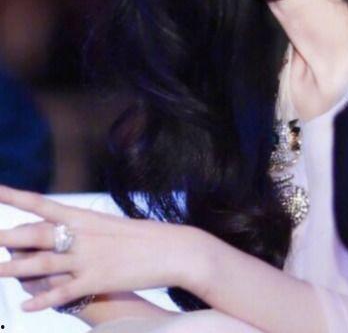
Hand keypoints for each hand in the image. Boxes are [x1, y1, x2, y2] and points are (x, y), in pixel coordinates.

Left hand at [0, 185, 189, 311]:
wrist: (174, 249)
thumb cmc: (144, 237)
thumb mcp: (111, 226)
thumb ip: (85, 228)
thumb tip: (67, 227)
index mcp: (85, 217)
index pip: (42, 203)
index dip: (15, 197)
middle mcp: (82, 235)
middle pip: (36, 235)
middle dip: (8, 237)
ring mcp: (89, 258)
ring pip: (43, 264)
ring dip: (15, 270)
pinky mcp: (98, 279)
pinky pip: (64, 293)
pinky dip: (44, 301)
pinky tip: (25, 309)